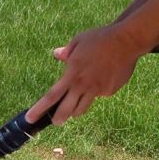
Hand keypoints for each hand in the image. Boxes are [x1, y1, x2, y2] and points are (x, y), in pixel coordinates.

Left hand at [27, 24, 146, 124]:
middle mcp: (83, 84)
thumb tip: (57, 54)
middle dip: (58, 119)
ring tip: (74, 105)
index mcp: (72, 73)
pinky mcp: (110, 90)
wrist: (128, 41)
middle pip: (66, 110)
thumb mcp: (79, 41)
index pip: (51, 96)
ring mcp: (98, 89)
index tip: (30, 118)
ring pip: (82, 108)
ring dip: (76, 109)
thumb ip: (67, 52)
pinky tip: (103, 78)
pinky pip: (99, 95)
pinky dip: (97, 91)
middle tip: (56, 121)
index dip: (39, 109)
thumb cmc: (102, 38)